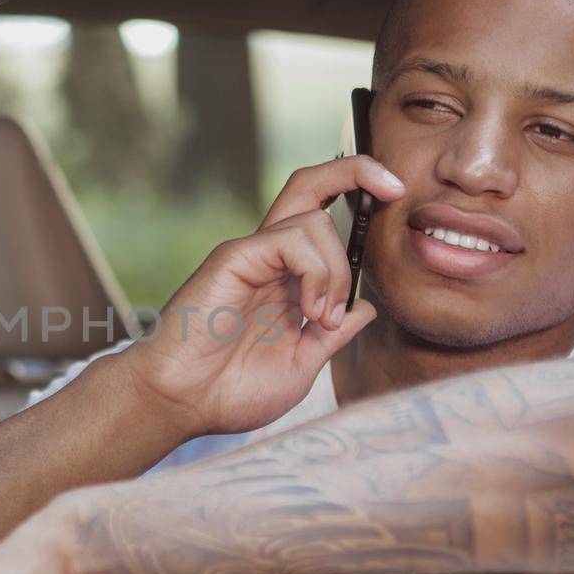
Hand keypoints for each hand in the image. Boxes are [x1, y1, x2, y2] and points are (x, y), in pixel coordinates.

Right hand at [116, 156, 404, 438]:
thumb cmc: (228, 391)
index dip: (359, 197)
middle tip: (393, 188)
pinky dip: (317, 272)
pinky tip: (309, 310)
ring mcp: (251, 255)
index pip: (322, 218)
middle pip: (312, 185)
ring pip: (315, 220)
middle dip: (358, 170)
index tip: (394, 200)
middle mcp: (269, 259)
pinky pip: (291, 239)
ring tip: (321, 315)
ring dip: (336, 269)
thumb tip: (365, 308)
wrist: (179, 403)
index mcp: (284, 280)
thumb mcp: (301, 365)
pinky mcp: (235, 257)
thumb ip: (332, 336)